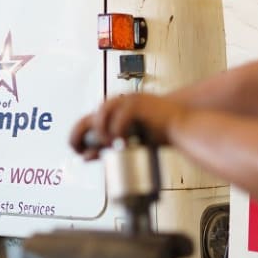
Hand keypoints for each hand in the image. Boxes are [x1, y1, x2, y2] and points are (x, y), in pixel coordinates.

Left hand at [69, 93, 187, 159]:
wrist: (182, 125)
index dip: (76, 134)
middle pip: (90, 116)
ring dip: (101, 131)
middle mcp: (118, 102)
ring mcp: (128, 101)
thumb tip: (85, 156)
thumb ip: (106, 145)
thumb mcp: (126, 140)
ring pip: (102, 113)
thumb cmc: (156, 132)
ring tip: (107, 144)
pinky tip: (120, 141)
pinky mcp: (138, 104)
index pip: (87, 119)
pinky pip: (120, 117)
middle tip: (79, 149)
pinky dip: (117, 130)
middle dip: (80, 134)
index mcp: (114, 109)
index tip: (75, 150)